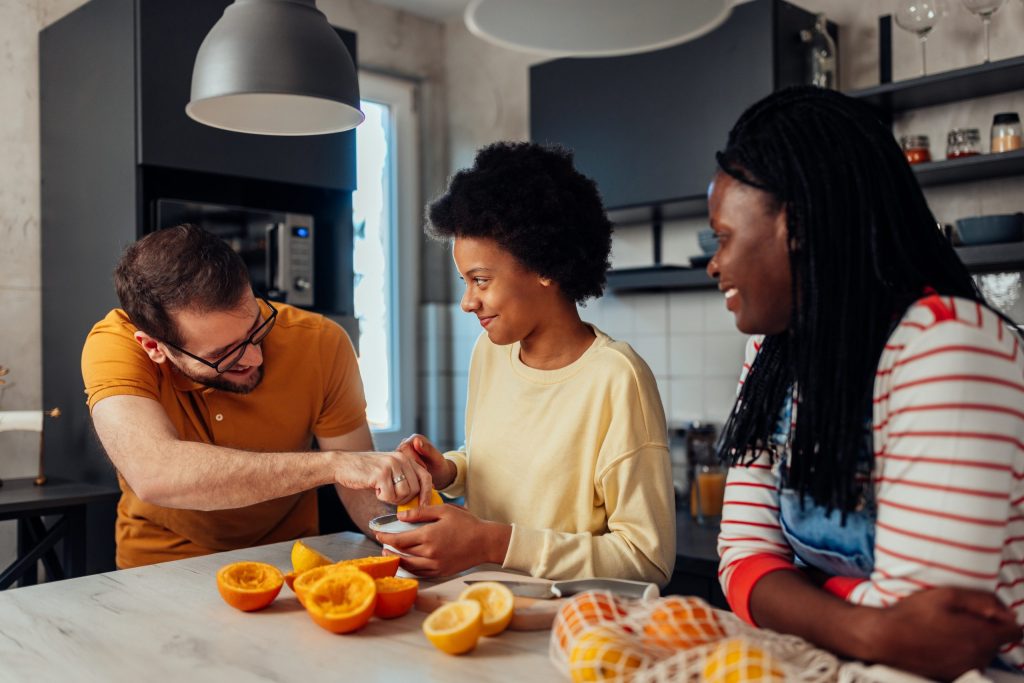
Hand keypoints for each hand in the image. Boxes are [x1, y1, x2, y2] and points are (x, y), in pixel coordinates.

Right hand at [332, 450, 431, 505]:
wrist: (342, 464)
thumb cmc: (366, 471)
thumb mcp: (389, 470)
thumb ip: (404, 478)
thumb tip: (420, 497)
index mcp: (405, 458)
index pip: (426, 477)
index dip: (427, 493)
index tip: (424, 506)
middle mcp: (401, 459)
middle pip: (415, 489)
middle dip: (405, 499)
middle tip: (390, 495)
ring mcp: (391, 465)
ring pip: (404, 494)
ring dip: (393, 498)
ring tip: (382, 490)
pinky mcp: (381, 474)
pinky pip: (390, 496)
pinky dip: (382, 497)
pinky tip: (375, 489)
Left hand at [373, 505, 511, 577]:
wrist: (486, 542)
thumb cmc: (467, 524)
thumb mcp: (444, 511)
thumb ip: (420, 513)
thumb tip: (400, 516)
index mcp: (428, 537)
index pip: (399, 539)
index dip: (385, 536)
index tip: (378, 532)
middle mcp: (429, 554)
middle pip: (402, 553)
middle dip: (389, 547)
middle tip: (382, 542)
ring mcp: (435, 565)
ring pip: (409, 566)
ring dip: (397, 560)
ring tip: (391, 553)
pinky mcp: (441, 572)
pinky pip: (420, 573)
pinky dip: (410, 568)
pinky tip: (408, 562)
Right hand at [397, 434, 454, 489]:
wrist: (438, 475)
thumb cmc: (439, 466)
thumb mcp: (436, 458)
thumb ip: (428, 449)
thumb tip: (416, 441)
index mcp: (415, 438)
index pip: (405, 447)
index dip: (414, 459)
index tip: (424, 467)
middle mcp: (406, 443)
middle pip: (399, 455)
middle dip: (410, 466)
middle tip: (421, 473)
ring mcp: (400, 453)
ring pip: (396, 463)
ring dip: (406, 472)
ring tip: (418, 477)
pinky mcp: (398, 462)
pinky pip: (396, 469)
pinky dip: (404, 475)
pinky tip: (413, 479)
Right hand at [862, 587, 1021, 679]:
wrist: (884, 638)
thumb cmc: (912, 615)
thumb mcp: (947, 595)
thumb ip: (983, 602)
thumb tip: (1007, 612)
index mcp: (981, 637)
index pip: (1015, 631)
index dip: (1003, 619)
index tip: (987, 613)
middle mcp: (978, 659)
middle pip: (996, 643)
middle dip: (984, 629)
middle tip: (956, 617)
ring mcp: (965, 671)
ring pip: (981, 654)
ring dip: (971, 642)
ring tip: (944, 630)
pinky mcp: (951, 678)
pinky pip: (966, 664)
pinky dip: (958, 654)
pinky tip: (938, 643)